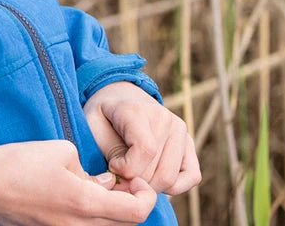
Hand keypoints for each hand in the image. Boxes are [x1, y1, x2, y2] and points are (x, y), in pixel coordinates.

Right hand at [0, 140, 157, 225]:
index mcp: (84, 204)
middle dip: (133, 202)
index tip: (135, 177)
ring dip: (114, 210)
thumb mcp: (61, 151)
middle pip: (125, 225)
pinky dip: (94, 213)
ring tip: (102, 185)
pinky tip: (81, 192)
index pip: (136, 213)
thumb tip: (103, 183)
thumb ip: (90, 170)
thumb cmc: (20, 163)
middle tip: (122, 180)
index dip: (146, 194)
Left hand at [83, 82, 200, 195]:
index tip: (112, 166)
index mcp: (137, 109)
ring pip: (171, 179)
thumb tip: (130, 180)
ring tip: (134, 174)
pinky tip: (153, 178)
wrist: (118, 97)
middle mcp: (164, 117)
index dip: (127, 169)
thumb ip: (109, 152)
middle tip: (121, 175)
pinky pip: (192, 177)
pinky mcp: (189, 142)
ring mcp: (179, 129)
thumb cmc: (103, 116)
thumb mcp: (92, 126)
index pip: (146, 150)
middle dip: (135, 183)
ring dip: (150, 187)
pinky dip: (173, 187)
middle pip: (157, 171)